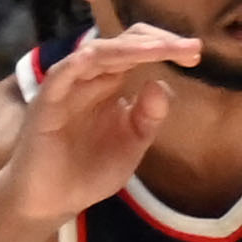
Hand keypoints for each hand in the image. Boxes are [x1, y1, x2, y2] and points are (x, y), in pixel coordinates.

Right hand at [0, 28, 196, 223]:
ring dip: (129, 48)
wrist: (53, 199)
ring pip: (97, 53)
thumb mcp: (132, 142)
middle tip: (192, 48)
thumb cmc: (89, 170)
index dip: (166, 47)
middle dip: (158, 42)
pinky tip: (96, 56)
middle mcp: (91, 77)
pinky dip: (79, 63)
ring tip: (161, 48)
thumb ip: (149, 115)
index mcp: (112, 83)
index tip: (195, 55)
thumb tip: (161, 83)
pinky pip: (61, 75)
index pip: (138, 50)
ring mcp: (68, 86)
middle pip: (123, 44)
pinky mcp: (46, 102)